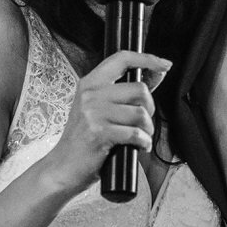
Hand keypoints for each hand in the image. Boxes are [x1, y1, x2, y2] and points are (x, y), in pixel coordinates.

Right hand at [45, 50, 171, 192]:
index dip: (147, 58)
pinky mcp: (99, 133)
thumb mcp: (97, 109)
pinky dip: (143, 143)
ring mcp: (93, 113)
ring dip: (148, 129)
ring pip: (140, 113)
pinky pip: (135, 133)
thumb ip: (122, 93)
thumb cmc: (83, 140)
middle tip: (143, 123)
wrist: (62, 167)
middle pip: (140, 89)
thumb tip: (154, 76)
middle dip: (150, 109)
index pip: (122, 59)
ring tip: (140, 137)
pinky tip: (139, 147)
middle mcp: (90, 94)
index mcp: (90, 83)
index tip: (164, 65)